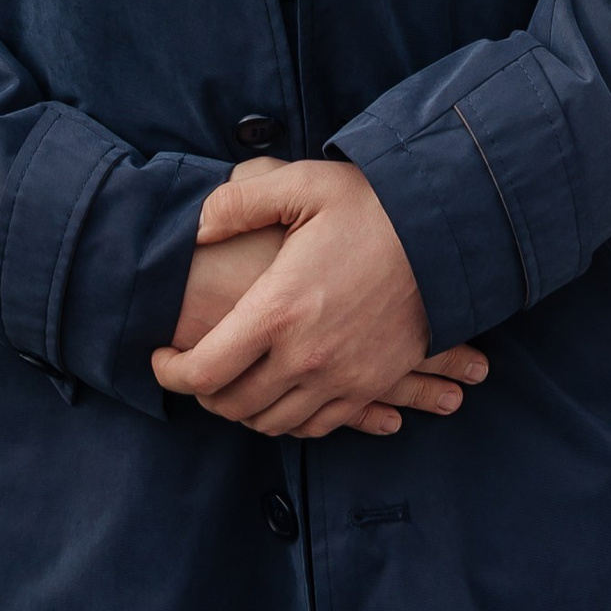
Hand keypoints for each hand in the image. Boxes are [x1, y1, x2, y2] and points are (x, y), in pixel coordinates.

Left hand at [152, 158, 489, 441]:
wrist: (450, 232)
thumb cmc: (373, 205)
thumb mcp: (302, 185)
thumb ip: (239, 202)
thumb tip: (195, 225)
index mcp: (278, 310)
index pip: (203, 372)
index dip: (169, 372)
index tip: (160, 357)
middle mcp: (306, 356)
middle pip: (233, 405)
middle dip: (203, 393)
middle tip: (193, 368)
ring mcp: (342, 378)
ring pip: (273, 422)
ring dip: (243, 409)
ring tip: (232, 381)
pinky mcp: (370, 385)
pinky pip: (317, 425)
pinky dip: (288, 419)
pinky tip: (279, 394)